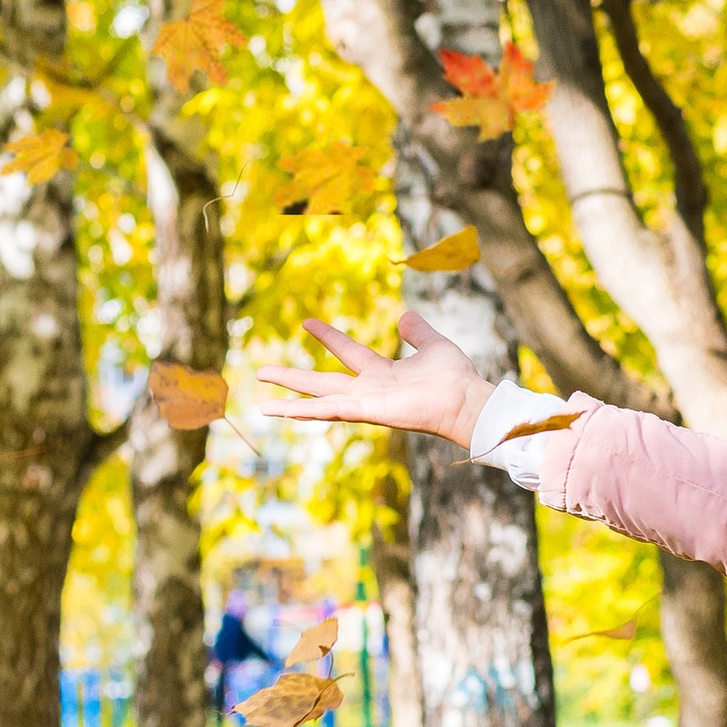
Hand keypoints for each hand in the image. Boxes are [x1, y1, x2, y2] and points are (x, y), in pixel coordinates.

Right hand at [261, 311, 491, 451]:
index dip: (328, 337)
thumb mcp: (433, 345)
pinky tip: (283, 411)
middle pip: (321, 381)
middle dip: (291, 378)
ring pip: (318, 399)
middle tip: (261, 371)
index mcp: (382, 373)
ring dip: (289, 400)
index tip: (306, 322)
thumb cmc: (455, 378)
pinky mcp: (367, 411)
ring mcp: (366, 402)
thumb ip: (418, 332)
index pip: (347, 351)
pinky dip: (306, 411)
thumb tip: (406, 315)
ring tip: (259, 402)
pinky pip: (331, 410)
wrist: (466, 398)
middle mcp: (369, 389)